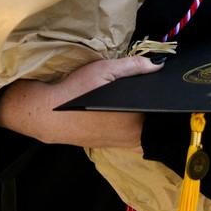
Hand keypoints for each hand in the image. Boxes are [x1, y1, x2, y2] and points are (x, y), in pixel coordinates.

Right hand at [0, 56, 157, 148]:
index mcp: (136, 122)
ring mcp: (120, 144)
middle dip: (153, 106)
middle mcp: (132, 138)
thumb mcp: (104, 71)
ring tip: (134, 98)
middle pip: (153, 120)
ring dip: (141, 116)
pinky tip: (120, 110)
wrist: (47, 114)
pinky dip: (129, 123)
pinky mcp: (109, 145)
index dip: (163, 97)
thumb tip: (158, 65)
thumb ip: (134, 67)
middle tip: (147, 88)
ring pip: (141, 129)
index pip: (161, 110)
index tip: (164, 85)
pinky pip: (129, 134)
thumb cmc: (76, 91)